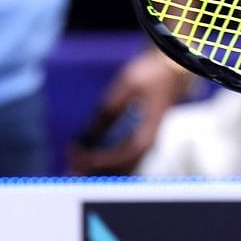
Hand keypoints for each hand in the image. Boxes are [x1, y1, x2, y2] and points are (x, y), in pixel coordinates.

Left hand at [67, 50, 195, 174]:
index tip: (82, 157)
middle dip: (95, 170)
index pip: (126, 154)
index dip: (103, 159)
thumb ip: (109, 109)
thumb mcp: (128, 86)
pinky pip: (120, 160)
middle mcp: (147, 143)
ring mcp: (143, 144)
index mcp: (148, 131)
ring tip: (74, 164)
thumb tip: (89, 131)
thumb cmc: (152, 75)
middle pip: (121, 168)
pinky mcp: (137, 141)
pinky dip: (103, 162)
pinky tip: (87, 156)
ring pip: (120, 168)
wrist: (170, 70)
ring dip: (97, 169)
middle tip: (71, 166)